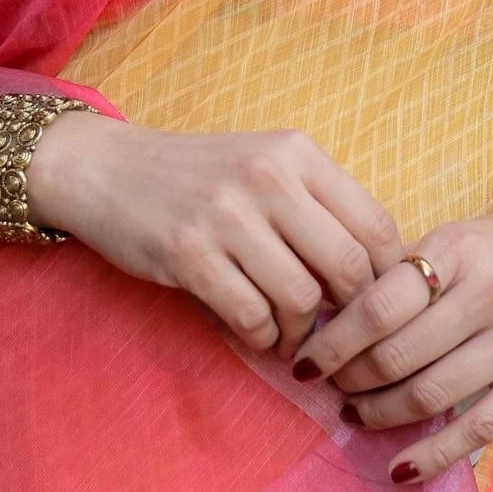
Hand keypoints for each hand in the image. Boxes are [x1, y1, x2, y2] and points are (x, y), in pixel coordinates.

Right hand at [24, 115, 406, 356]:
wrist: (106, 168)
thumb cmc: (198, 176)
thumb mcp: (265, 165)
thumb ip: (318, 206)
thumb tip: (378, 275)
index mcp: (297, 152)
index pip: (375, 224)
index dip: (386, 276)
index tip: (374, 302)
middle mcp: (267, 177)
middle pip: (346, 267)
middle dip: (350, 313)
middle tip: (337, 330)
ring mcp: (225, 215)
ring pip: (300, 298)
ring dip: (302, 333)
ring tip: (291, 337)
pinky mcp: (187, 253)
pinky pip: (251, 316)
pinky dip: (263, 339)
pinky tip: (257, 334)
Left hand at [290, 158, 492, 484]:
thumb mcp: (453, 240)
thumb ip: (402, 278)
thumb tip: (329, 325)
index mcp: (458, 250)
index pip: (379, 305)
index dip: (333, 342)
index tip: (303, 361)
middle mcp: (491, 293)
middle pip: (399, 355)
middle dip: (351, 381)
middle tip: (330, 389)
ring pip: (433, 394)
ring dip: (382, 415)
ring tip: (357, 415)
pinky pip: (479, 427)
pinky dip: (433, 454)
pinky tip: (400, 467)